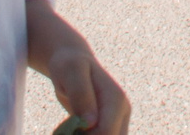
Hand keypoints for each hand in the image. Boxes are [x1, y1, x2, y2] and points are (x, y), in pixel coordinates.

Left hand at [28, 1, 129, 133]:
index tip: (66, 131)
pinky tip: (73, 130)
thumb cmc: (70, 64)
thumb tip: (90, 123)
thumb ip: (80, 94)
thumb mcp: (71, 71)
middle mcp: (122, 113)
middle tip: (68, 129)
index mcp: (116, 100)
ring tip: (70, 128)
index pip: (106, 133)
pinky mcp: (110, 126)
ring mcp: (118, 120)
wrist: (73, 61)